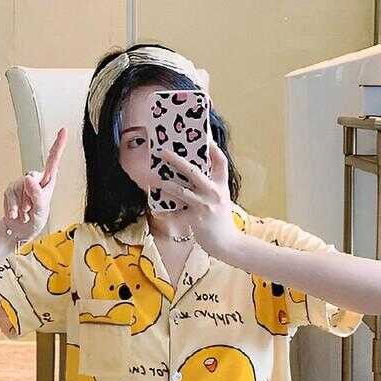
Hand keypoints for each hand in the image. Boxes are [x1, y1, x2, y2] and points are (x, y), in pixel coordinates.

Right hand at [3, 126, 66, 239]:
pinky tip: (16, 215)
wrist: (20, 231)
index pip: (53, 161)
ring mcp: (22, 183)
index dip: (58, 145)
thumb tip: (28, 178)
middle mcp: (36, 179)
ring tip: (26, 214)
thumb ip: (36, 195)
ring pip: (19, 189)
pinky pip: (9, 195)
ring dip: (22, 206)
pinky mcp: (11, 189)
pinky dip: (12, 208)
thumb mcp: (41, 210)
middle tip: (31, 211)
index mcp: (49, 182)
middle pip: (31, 179)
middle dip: (30, 198)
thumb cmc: (36, 220)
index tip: (64, 129)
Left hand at [156, 138, 240, 257]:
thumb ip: (211, 185)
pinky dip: (165, 213)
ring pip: (181, 191)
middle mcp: (213, 193)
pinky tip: (156, 211)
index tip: (204, 137)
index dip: (212, 148)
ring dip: (165, 185)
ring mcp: (204, 206)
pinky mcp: (196, 220)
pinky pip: (176, 214)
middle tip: (163, 152)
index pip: (220, 161)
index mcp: (221, 185)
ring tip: (152, 180)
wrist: (227, 243)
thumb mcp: (222, 198)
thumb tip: (194, 171)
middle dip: (177, 161)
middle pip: (194, 171)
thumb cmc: (221, 220)